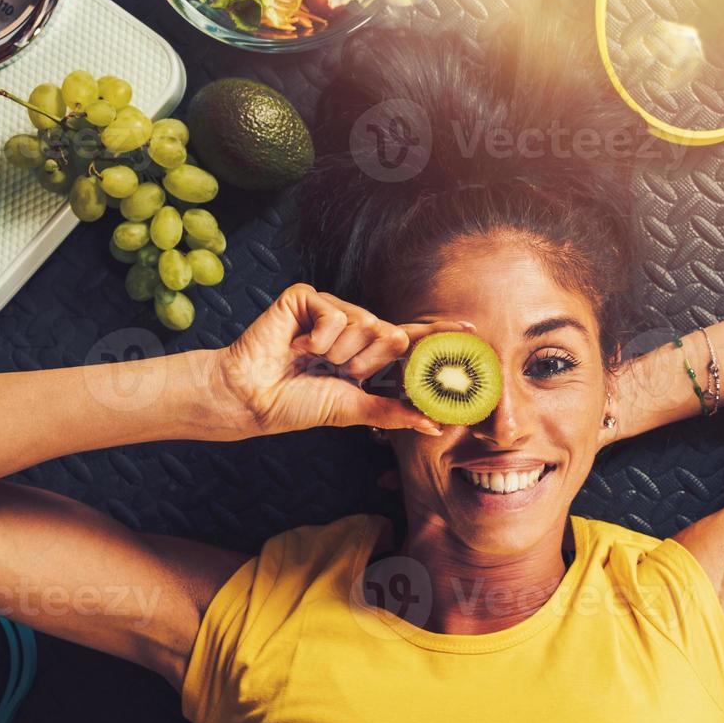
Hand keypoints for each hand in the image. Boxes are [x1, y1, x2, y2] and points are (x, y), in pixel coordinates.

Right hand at [215, 283, 474, 436]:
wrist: (252, 397)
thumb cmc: (297, 404)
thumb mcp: (353, 410)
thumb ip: (393, 412)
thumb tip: (434, 425)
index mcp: (366, 352)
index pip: (410, 340)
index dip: (439, 333)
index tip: (471, 330)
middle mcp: (353, 326)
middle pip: (390, 334)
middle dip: (366, 363)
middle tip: (337, 372)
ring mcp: (331, 309)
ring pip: (364, 324)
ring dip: (338, 354)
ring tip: (312, 361)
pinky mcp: (307, 298)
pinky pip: (334, 315)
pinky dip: (318, 339)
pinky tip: (297, 347)